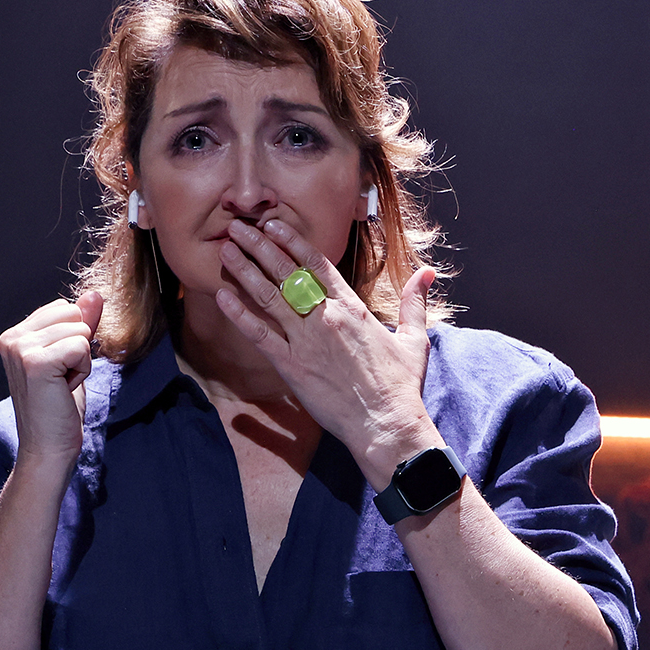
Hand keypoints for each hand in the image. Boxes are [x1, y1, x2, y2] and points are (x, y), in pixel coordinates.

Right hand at [0, 291, 104, 469]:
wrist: (48, 448)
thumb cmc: (58, 408)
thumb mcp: (72, 358)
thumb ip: (81, 325)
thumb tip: (94, 294)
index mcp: (15, 334)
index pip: (64, 309)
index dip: (73, 340)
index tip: (59, 370)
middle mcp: (12, 338)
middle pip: (73, 314)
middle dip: (79, 347)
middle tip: (61, 379)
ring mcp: (21, 349)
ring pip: (80, 330)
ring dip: (81, 361)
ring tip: (61, 385)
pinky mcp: (36, 362)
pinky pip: (82, 346)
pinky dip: (83, 369)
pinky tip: (64, 388)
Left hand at [215, 218, 440, 486]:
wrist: (386, 424)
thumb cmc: (401, 386)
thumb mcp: (414, 339)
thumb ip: (415, 302)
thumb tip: (427, 273)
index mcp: (352, 308)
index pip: (317, 264)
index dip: (292, 241)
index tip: (273, 225)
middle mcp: (326, 317)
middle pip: (287, 272)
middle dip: (260, 247)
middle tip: (237, 228)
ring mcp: (307, 341)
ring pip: (269, 297)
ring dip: (245, 271)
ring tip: (225, 250)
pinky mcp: (292, 367)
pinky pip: (259, 335)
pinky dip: (239, 315)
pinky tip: (222, 296)